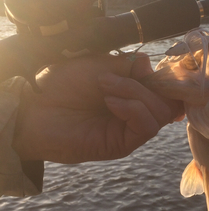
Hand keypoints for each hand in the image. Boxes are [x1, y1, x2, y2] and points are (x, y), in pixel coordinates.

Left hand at [12, 53, 183, 163]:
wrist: (37, 108)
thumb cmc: (63, 86)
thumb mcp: (101, 65)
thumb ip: (130, 66)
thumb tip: (151, 66)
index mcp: (134, 94)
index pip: (167, 91)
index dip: (165, 79)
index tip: (146, 67)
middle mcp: (136, 114)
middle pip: (169, 102)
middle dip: (146, 84)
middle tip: (112, 78)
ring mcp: (130, 131)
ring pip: (161, 113)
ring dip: (135, 93)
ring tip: (105, 88)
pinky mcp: (123, 145)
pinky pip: (147, 127)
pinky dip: (133, 108)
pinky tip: (110, 102)